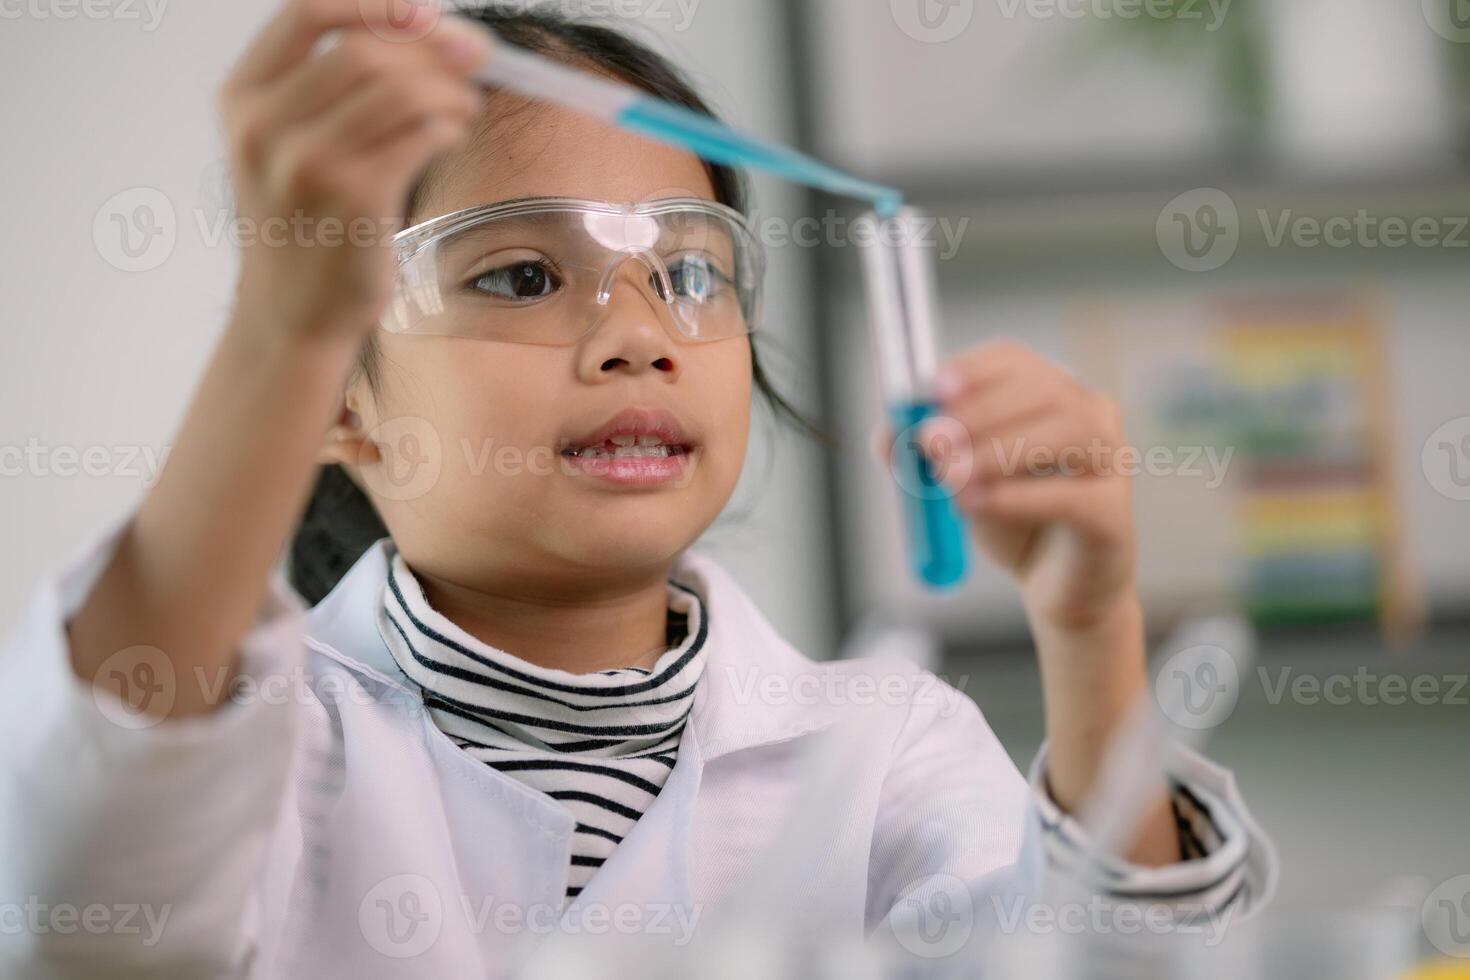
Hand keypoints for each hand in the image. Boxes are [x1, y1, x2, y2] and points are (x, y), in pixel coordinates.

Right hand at [217, 0, 489, 342]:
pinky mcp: (353, 202)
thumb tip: (436, 28)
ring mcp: (306, 166)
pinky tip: (454, 133)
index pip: (306, 13)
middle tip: (476, 58)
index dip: (374, 4)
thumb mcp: (289, 143)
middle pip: (365, 50)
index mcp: (242, 97)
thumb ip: (337, 85)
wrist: (292, 313)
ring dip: (450, 89)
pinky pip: (421, 136)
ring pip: (401, 91)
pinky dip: (450, 125)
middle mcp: (264, 126)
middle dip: (433, 46)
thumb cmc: (307, 222)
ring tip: (465, 105)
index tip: (426, 12)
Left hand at [910, 339, 1136, 633]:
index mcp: (1048, 396)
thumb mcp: (956, 483)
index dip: (974, 370)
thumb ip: (921, 459)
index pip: (1014, 360)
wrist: (1057, 587)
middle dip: (980, 412)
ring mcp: (1110, 463)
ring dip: (1000, 450)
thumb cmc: (1012, 521)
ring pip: (1067, 431)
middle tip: (932, 442)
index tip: (934, 389)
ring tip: (953, 478)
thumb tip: (887, 434)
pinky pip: (1073, 497)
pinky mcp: (1113, 515)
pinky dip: (1020, 497)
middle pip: (1042, 389)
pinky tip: (979, 504)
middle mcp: (1089, 417)